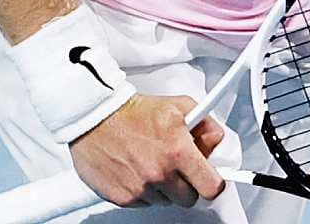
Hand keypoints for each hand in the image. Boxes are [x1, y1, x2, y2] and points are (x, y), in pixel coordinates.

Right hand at [68, 94, 226, 208]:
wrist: (94, 117)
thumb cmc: (132, 111)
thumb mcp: (178, 106)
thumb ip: (205, 124)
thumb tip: (215, 141)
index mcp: (177, 151)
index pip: (211, 187)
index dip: (212, 183)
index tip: (209, 179)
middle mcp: (159, 173)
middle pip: (188, 198)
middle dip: (186, 184)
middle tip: (176, 167)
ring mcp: (140, 188)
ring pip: (165, 201)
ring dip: (162, 187)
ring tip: (150, 163)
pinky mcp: (122, 198)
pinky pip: (143, 203)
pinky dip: (142, 191)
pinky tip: (136, 170)